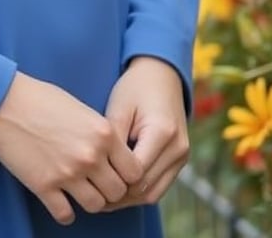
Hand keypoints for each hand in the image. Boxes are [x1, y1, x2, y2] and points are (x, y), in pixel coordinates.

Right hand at [0, 71, 143, 225]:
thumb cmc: (41, 99)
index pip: (135, 172)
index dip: (127, 176)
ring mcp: (67, 173)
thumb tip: (113, 155)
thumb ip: (100, 134)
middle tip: (97, 183)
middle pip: (117, 193)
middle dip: (109, 190)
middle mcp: (90, 156)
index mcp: (103, 133)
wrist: (4, 102)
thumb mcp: (81, 109)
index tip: (115, 173)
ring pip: (96, 206)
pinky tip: (60, 199)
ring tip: (79, 190)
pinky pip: (66, 215)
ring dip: (89, 200)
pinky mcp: (44, 186)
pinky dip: (65, 211)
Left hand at [103, 55, 189, 209]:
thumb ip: (112, 141)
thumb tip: (100, 171)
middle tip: (91, 195)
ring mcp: (182, 156)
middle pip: (145, 188)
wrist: (160, 74)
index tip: (89, 181)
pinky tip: (118, 185)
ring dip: (129, 197)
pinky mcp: (180, 160)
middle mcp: (178, 148)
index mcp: (163, 132)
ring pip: (153, 193)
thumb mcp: (118, 108)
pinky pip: (159, 186)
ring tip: (102, 193)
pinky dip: (140, 190)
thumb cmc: (134, 87)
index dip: (112, 181)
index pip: (135, 173)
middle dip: (118, 195)